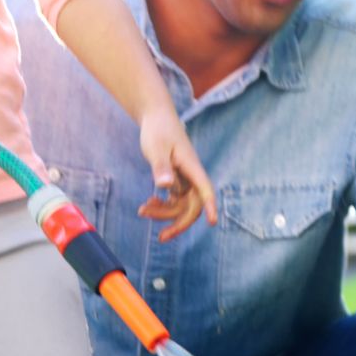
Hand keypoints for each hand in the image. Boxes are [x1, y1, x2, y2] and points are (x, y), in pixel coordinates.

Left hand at [136, 107, 216, 240]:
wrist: (156, 117)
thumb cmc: (158, 130)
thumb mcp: (156, 149)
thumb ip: (161, 167)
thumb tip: (166, 186)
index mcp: (192, 167)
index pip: (205, 190)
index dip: (210, 206)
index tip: (212, 222)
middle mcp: (191, 176)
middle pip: (192, 206)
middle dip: (179, 223)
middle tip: (161, 237)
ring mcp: (184, 179)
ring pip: (181, 205)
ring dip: (164, 213)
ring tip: (142, 211)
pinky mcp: (176, 179)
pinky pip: (174, 200)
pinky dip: (162, 206)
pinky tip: (148, 204)